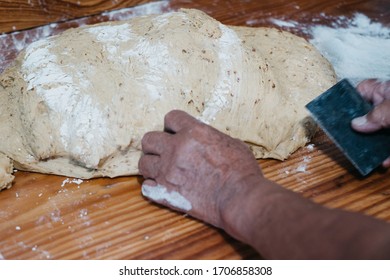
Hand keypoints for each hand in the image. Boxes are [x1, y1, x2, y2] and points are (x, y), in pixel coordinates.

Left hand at [138, 110, 262, 227]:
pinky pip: (146, 188)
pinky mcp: (166, 193)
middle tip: (166, 152)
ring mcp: (168, 171)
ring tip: (163, 171)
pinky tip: (162, 188)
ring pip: (143, 163)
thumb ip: (212, 138)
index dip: (174, 126)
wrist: (240, 198)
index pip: (171, 118)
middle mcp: (175, 149)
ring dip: (152, 166)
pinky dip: (152, 187)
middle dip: (156, 145)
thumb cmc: (242, 171)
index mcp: (193, 132)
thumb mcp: (232, 143)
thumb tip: (207, 141)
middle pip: (149, 139)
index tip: (177, 133)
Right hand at [351, 79, 389, 167]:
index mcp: (387, 91)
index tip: (338, 113)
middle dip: (359, 128)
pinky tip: (384, 163)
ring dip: (373, 144)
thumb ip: (376, 115)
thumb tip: (355, 124)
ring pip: (381, 132)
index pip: (362, 90)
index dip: (349, 99)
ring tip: (363, 153)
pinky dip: (389, 155)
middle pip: (369, 115)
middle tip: (346, 138)